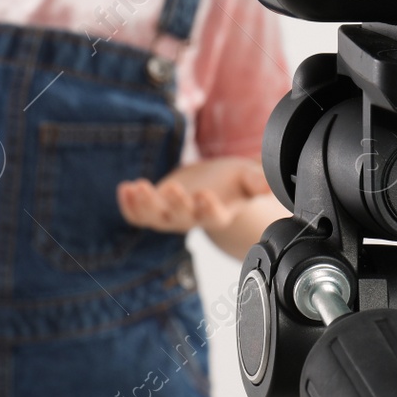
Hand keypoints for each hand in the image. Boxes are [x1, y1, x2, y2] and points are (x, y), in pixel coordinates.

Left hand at [117, 157, 270, 234]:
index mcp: (217, 213)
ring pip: (154, 218)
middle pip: (182, 218)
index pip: (214, 217)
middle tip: (173, 188)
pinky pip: (137, 216)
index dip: (209, 208)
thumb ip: (258, 182)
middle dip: (176, 204)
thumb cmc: (231, 182)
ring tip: (138, 187)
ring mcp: (169, 217)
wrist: (210, 184)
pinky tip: (124, 188)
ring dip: (145, 204)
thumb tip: (272, 182)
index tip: (206, 195)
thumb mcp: (246, 178)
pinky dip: (129, 206)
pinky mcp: (153, 212)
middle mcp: (192, 218)